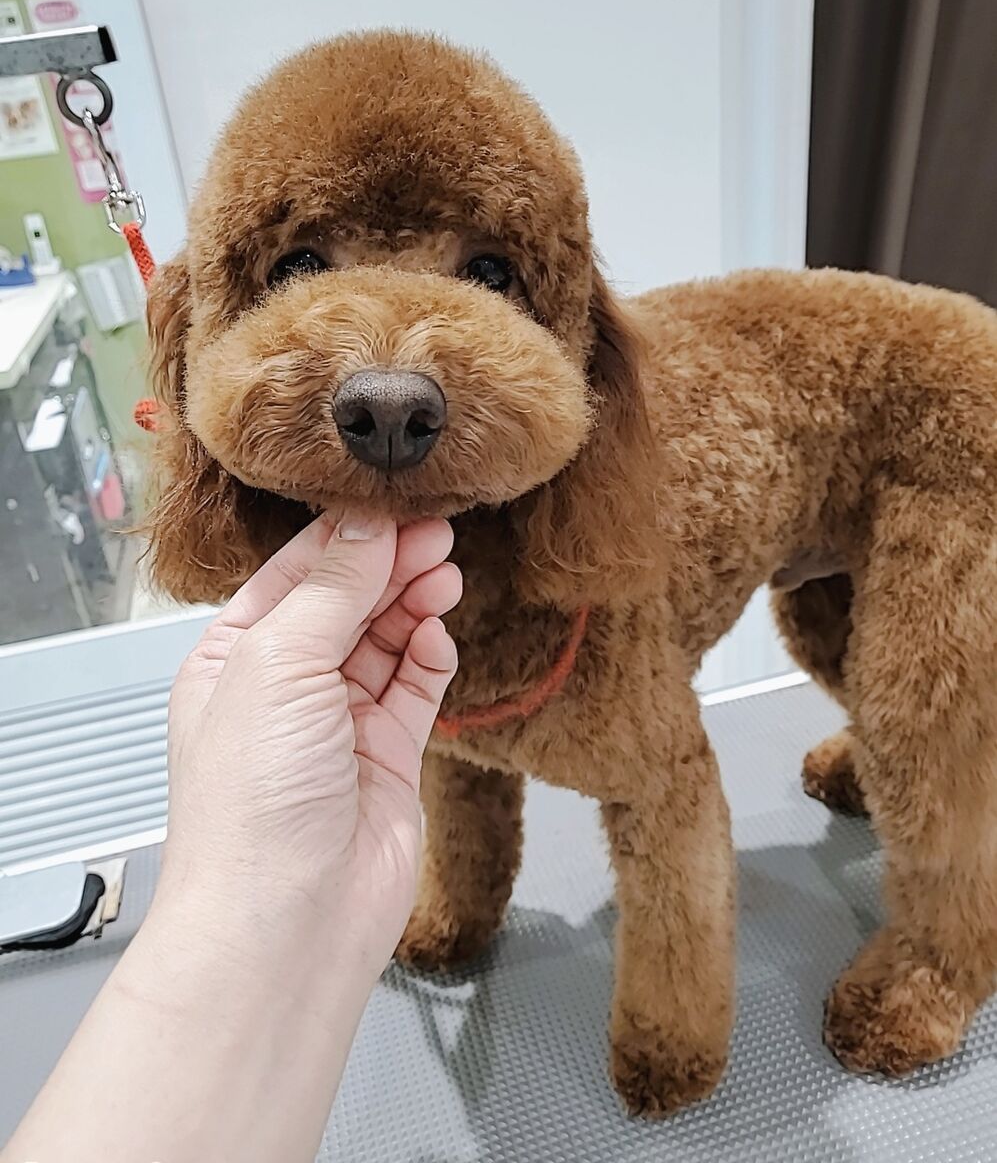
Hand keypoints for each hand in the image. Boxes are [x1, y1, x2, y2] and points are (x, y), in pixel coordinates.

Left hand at [158, 512, 460, 974]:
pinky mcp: (386, 756)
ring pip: (386, 640)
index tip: (397, 507)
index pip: (296, 573)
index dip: (348, 538)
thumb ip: (332, 589)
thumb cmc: (250, 805)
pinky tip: (438, 636)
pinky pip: (416, 689)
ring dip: (414, 604)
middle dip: (390, 565)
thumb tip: (369, 528)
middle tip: (436, 534)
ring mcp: (338, 723)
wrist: (288, 920)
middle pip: (347, 601)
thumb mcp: (279, 663)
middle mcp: (285, 687)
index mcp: (235, 657)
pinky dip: (430, 657)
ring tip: (443, 574)